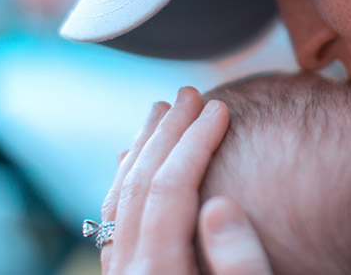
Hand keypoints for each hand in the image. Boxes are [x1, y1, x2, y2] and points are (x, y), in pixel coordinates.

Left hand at [99, 87, 272, 273]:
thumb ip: (238, 264)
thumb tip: (220, 207)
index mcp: (160, 273)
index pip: (172, 189)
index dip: (196, 142)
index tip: (219, 108)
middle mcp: (129, 272)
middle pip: (139, 186)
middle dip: (167, 133)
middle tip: (190, 94)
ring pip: (119, 197)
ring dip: (142, 149)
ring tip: (161, 112)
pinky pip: (112, 218)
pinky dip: (125, 179)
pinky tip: (134, 160)